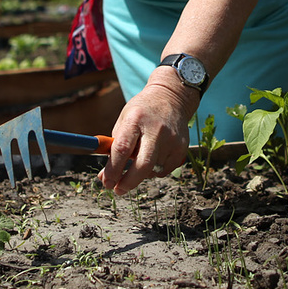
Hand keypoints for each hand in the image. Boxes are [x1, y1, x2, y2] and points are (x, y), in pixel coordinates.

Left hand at [98, 76, 195, 194]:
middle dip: (128, 182)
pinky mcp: (182, 147)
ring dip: (140, 174)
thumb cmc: (141, 112)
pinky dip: (154, 171)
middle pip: (142, 164)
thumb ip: (114, 147)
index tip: (106, 182)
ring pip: (153, 170)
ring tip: (137, 162)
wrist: (171, 98)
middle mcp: (156, 129)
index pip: (122, 149)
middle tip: (118, 190)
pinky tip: (152, 158)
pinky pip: (165, 170)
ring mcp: (171, 139)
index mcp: (135, 119)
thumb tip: (105, 176)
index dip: (113, 170)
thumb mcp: (124, 121)